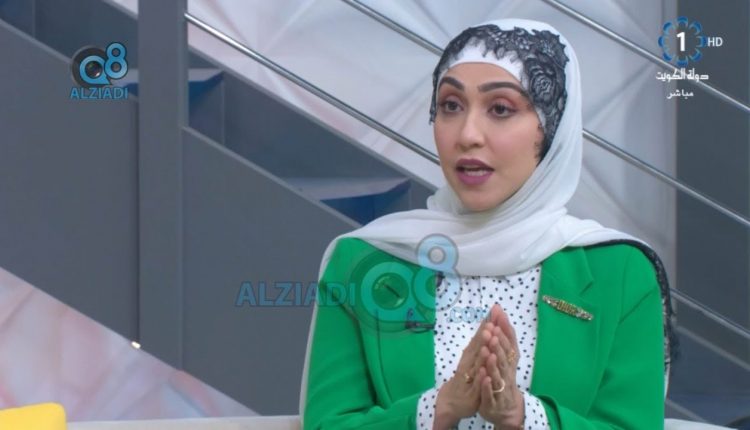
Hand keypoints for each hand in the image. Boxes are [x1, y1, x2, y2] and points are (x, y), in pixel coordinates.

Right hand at [433, 320, 493, 428]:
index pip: (479, 339)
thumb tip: (486, 324)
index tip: (493, 313)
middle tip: (490, 324)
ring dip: (481, 357)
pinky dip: (480, 380)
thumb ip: (478, 343)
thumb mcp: (472, 360)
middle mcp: (468, 365)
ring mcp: (469, 379)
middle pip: (476, 350)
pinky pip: (477, 387)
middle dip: (483, 337)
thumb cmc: (465, 378)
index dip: (486, 326)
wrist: (452, 402)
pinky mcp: (472, 394)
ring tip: (487, 347)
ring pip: (476, 367)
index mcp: (471, 356)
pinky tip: (484, 374)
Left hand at [477, 304, 524, 428]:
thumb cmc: (502, 379)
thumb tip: (497, 313)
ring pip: (498, 374)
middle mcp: (507, 373)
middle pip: (504, 357)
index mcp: (509, 362)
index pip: (509, 343)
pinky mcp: (493, 401)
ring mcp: (501, 387)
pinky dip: (487, 385)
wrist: (503, 409)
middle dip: (498, 343)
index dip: (504, 330)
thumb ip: (501, 339)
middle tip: (492, 330)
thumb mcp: (503, 359)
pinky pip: (490, 393)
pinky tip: (484, 377)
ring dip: (494, 361)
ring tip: (488, 349)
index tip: (499, 315)